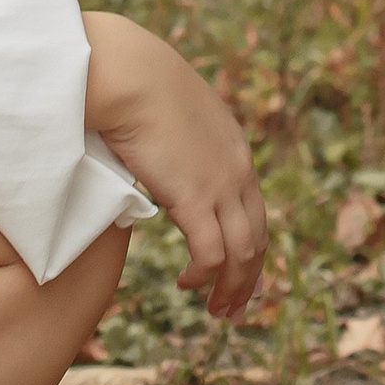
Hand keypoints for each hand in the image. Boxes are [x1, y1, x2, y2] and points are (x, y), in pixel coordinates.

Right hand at [83, 11, 264, 318]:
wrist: (128, 73)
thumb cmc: (135, 84)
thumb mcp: (169, 110)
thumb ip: (175, 136)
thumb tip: (155, 148)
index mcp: (234, 149)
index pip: (253, 210)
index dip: (250, 247)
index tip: (241, 274)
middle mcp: (237, 169)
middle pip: (257, 237)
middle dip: (249, 279)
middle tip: (235, 309)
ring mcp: (220, 184)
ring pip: (241, 254)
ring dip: (231, 288)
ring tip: (217, 312)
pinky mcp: (196, 198)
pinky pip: (211, 254)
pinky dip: (204, 275)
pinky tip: (186, 283)